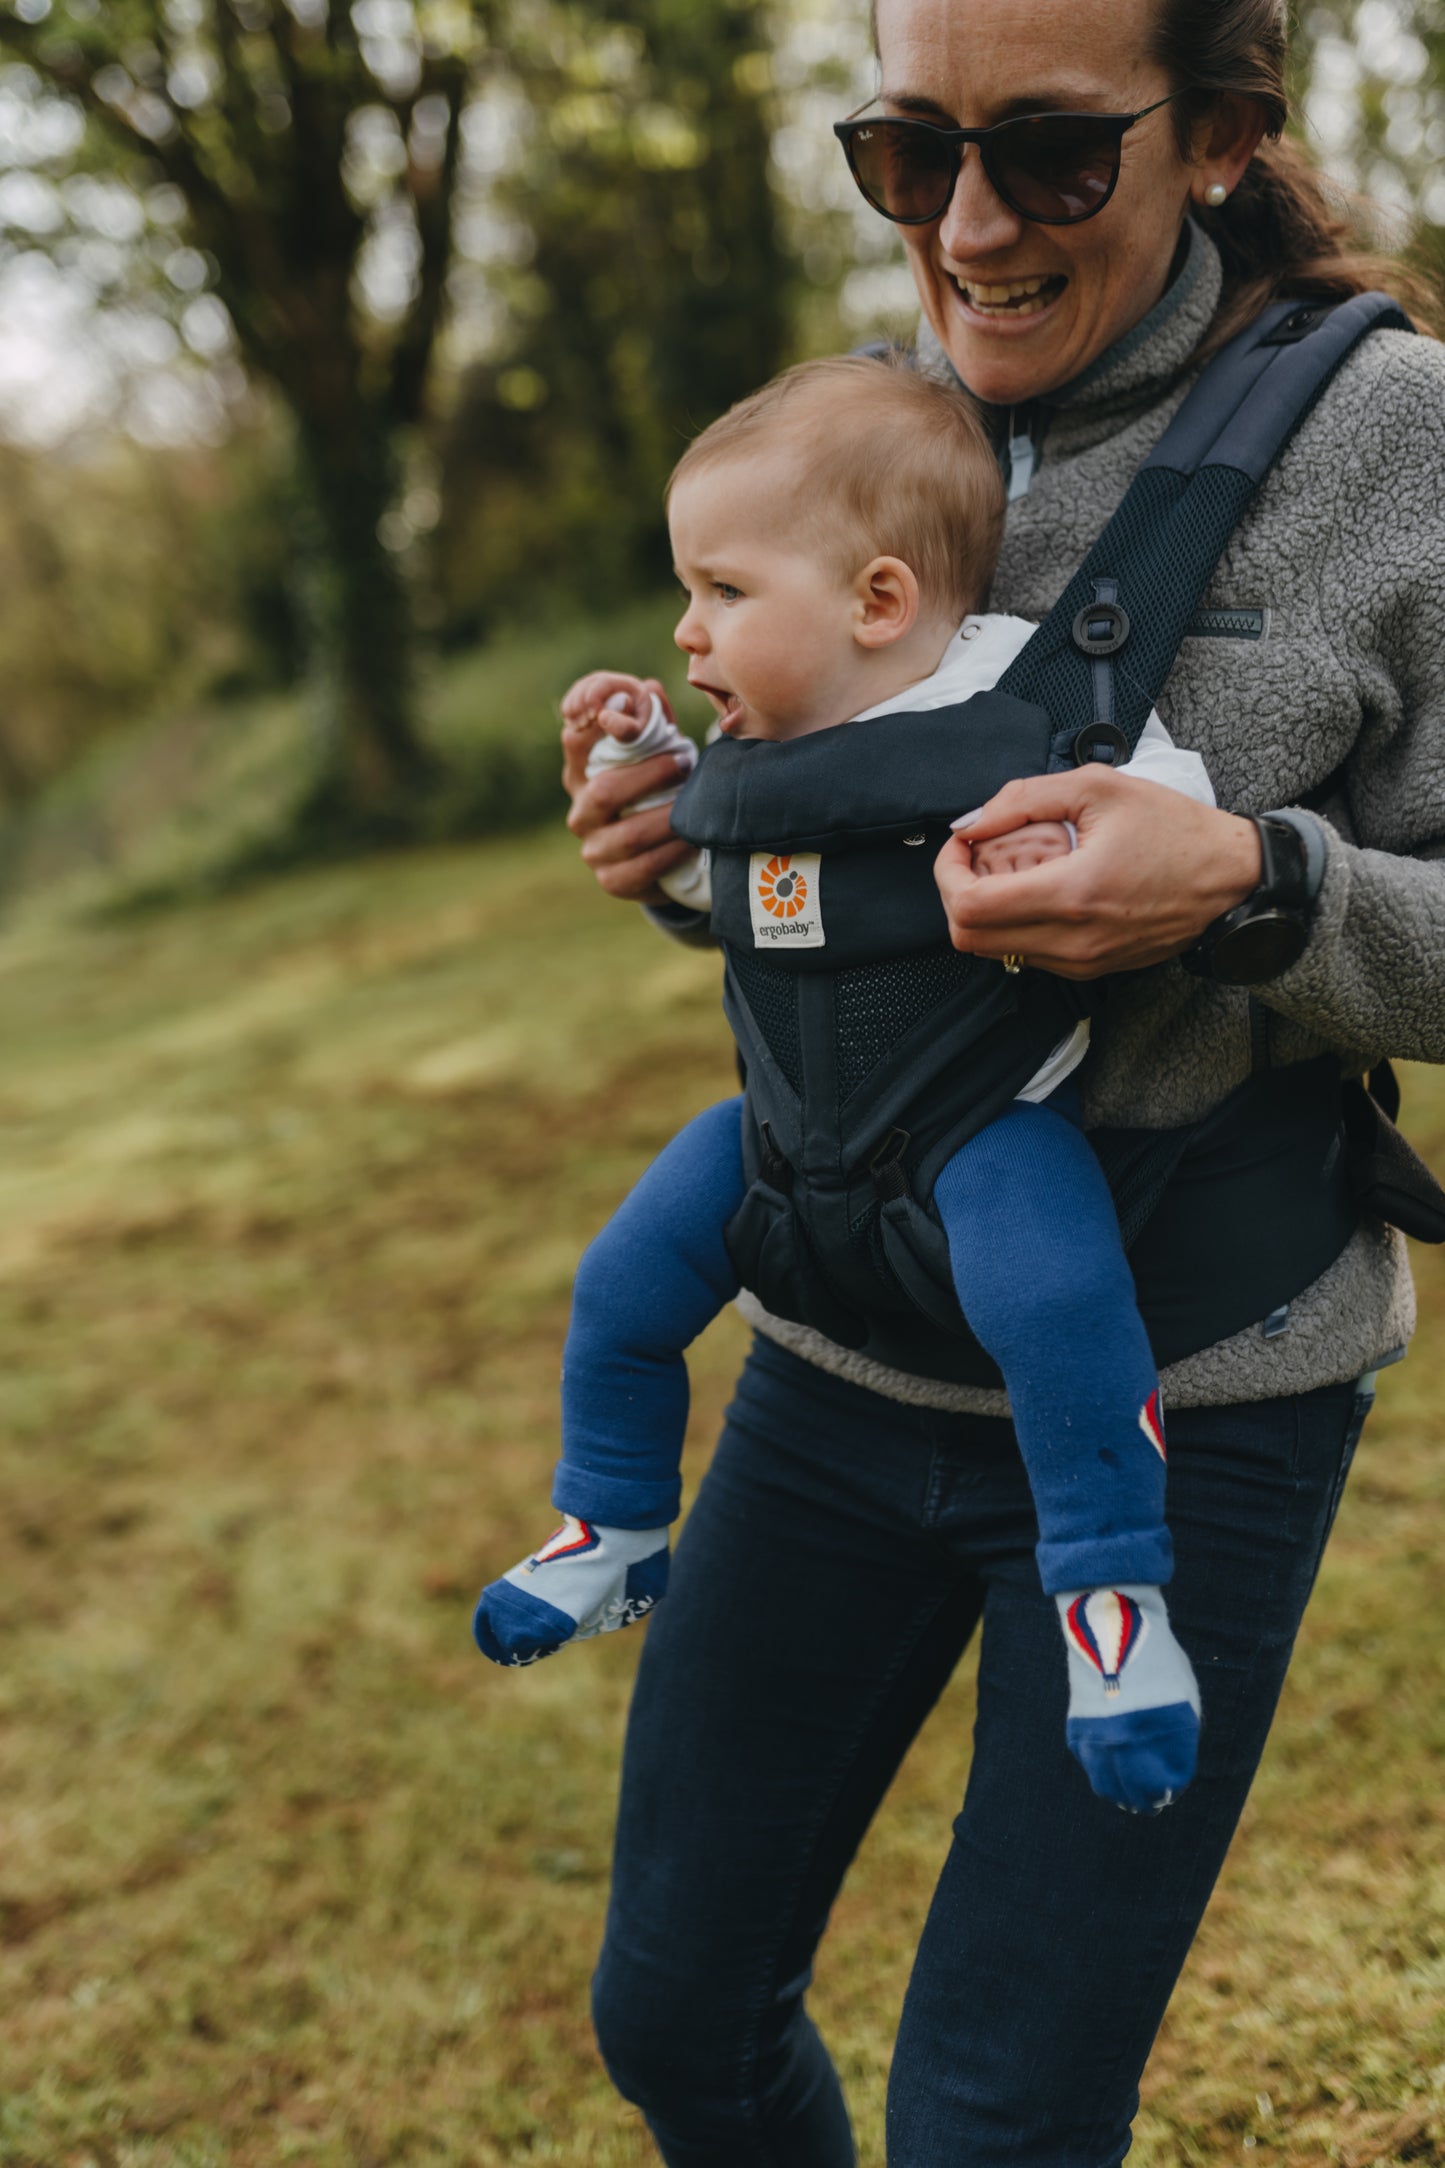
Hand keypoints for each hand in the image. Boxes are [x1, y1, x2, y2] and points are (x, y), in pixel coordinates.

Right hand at [561, 675, 693, 904]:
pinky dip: (671, 853)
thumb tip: (651, 690)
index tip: (626, 704)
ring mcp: (593, 848)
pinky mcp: (613, 881)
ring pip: (626, 834)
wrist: (667, 856)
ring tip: (695, 806)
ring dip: (667, 818)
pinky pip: (643, 869)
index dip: (595, 722)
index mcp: (583, 770)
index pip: (575, 736)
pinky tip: (693, 840)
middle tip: (684, 763)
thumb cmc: (660, 789)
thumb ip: (654, 721)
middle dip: (650, 776)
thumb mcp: (658, 752)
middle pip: (603, 791)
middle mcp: (580, 809)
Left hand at [935, 769, 1261, 978]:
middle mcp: (1073, 941)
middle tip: (975, 855)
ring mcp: (1082, 962)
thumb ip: (1024, 798)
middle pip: (970, 938)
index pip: (969, 906)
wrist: (1231, 877)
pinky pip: (1027, 955)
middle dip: (957, 892)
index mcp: (1073, 894)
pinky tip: (1035, 888)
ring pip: (995, 951)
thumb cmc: (1173, 828)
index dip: (948, 873)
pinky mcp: (1090, 969)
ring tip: (1008, 868)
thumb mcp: (1098, 788)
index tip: (962, 843)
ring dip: (983, 910)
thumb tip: (970, 823)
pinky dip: (1013, 924)